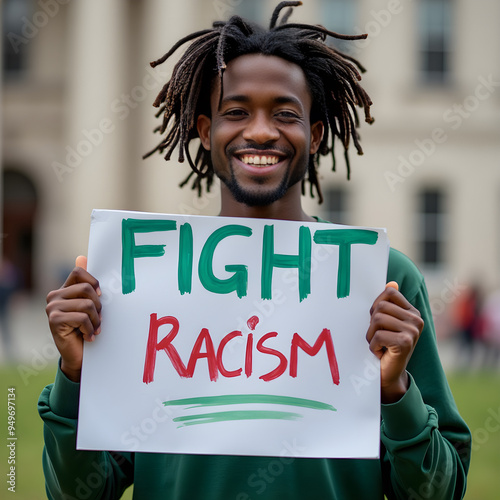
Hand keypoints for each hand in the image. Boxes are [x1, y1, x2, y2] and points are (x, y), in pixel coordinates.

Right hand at [45, 256, 100, 381]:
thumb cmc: (87, 327)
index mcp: (64, 289)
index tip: (100, 296)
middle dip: (99, 306)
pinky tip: (88, 336)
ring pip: (87, 304)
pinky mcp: (53, 320)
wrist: (79, 355)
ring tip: (93, 329)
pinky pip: (82, 318)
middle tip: (98, 319)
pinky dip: (90, 329)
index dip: (94, 283)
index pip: (78, 272)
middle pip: (87, 289)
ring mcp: (52, 308)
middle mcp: (54, 296)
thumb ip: (87, 283)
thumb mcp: (91, 304)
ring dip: (96, 320)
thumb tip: (81, 257)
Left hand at [366, 282, 423, 403]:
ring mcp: (413, 331)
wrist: (388, 375)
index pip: (389, 292)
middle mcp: (416, 319)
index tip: (378, 322)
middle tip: (378, 337)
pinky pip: (378, 335)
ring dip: (371, 335)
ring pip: (377, 319)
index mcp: (412, 312)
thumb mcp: (385, 322)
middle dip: (371, 323)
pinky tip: (381, 353)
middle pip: (380, 306)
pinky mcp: (406, 342)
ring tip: (379, 345)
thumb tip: (392, 283)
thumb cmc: (384, 346)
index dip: (376, 306)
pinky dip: (373, 346)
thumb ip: (388, 304)